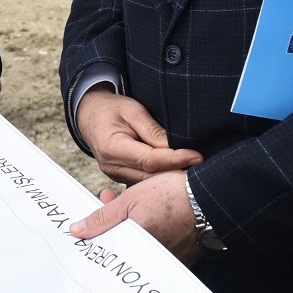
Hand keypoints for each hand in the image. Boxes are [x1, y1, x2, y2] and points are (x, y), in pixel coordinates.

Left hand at [68, 171, 200, 265]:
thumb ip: (103, 217)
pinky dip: (151, 235)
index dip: (98, 234)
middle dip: (113, 226)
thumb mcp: (131, 200)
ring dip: (131, 228)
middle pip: (123, 249)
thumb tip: (77, 231)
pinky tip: (151, 216)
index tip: (92, 223)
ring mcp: (169, 261)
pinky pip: (158, 251)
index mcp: (137, 246)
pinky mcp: (182, 260)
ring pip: (140, 249)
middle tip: (110, 200)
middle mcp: (153, 259)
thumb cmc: (173, 194)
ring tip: (133, 205)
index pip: (108, 251)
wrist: (212, 195)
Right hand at [75, 89, 202, 183]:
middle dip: (177, 172)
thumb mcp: (133, 110)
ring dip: (170, 177)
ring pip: (148, 182)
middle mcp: (112, 166)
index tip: (197, 156)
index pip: (149, 160)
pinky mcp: (121, 178)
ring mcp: (115, 175)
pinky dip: (160, 178)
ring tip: (194, 171)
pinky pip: (144, 181)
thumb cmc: (111, 109)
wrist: (90, 115)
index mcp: (112, 148)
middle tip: (202, 167)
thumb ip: (153, 130)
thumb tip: (176, 147)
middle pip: (150, 175)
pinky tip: (177, 173)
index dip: (175, 159)